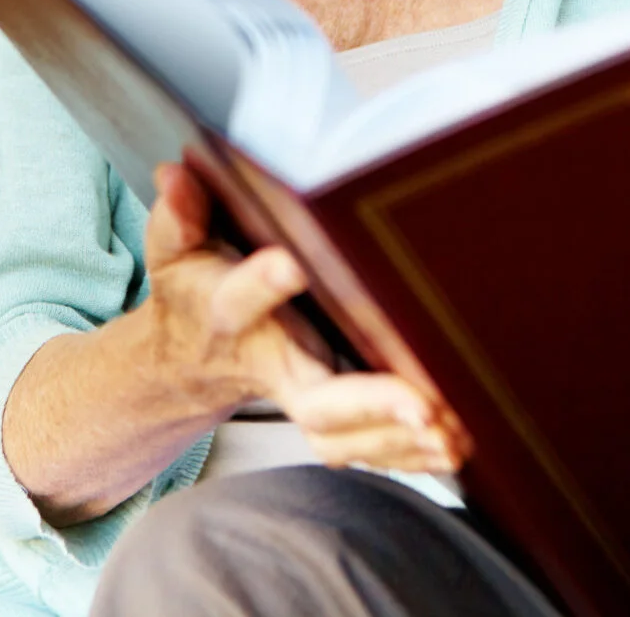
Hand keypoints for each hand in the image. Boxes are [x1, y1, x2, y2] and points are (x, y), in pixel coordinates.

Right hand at [144, 163, 467, 473]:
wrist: (190, 356)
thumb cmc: (197, 289)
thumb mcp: (175, 247)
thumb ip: (178, 213)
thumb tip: (177, 174)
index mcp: (231, 313)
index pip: (243, 297)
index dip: (265, 281)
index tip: (294, 263)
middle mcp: (272, 363)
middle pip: (315, 399)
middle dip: (370, 404)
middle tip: (423, 408)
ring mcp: (301, 396)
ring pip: (344, 435)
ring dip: (400, 440)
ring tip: (452, 435)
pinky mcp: (328, 418)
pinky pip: (364, 449)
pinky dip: (409, 455)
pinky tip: (454, 451)